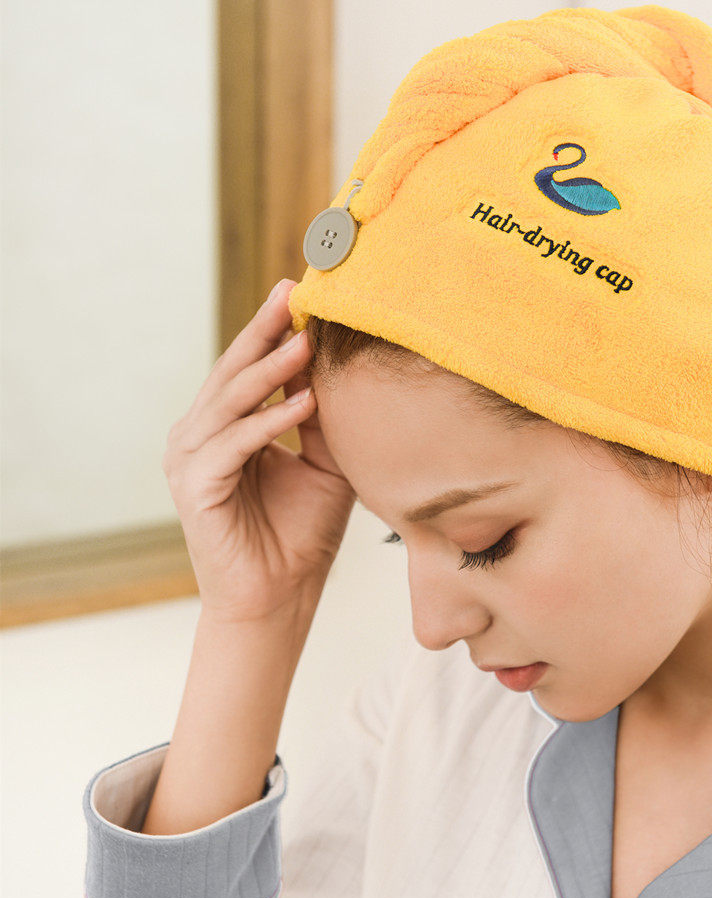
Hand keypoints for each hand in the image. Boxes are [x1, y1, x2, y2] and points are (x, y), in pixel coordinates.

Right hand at [162, 279, 355, 624]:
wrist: (281, 597)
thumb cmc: (301, 533)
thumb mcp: (322, 463)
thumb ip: (318, 417)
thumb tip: (328, 364)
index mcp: (225, 429)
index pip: (248, 370)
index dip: (272, 332)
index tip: (301, 293)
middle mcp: (200, 437)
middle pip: (233, 373)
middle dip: (264, 332)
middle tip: (292, 294)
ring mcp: (190, 461)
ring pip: (230, 402)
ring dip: (270, 371)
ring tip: (305, 343)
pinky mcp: (194, 488)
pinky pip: (233, 444)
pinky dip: (268, 422)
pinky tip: (303, 403)